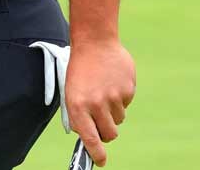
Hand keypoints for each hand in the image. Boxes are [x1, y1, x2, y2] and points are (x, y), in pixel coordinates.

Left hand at [65, 41, 135, 165]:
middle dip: (107, 132)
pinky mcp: (128, 89)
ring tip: (104, 90)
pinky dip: (121, 97)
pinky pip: (127, 103)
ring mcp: (114, 96)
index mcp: (78, 106)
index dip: (97, 154)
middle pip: (110, 134)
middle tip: (102, 120)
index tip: (101, 161)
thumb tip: (89, 137)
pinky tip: (112, 81)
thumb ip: (78, 116)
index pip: (90, 139)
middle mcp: (97, 103)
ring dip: (113, 111)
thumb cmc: (80, 70)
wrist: (94, 42)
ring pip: (119, 119)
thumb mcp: (71, 93)